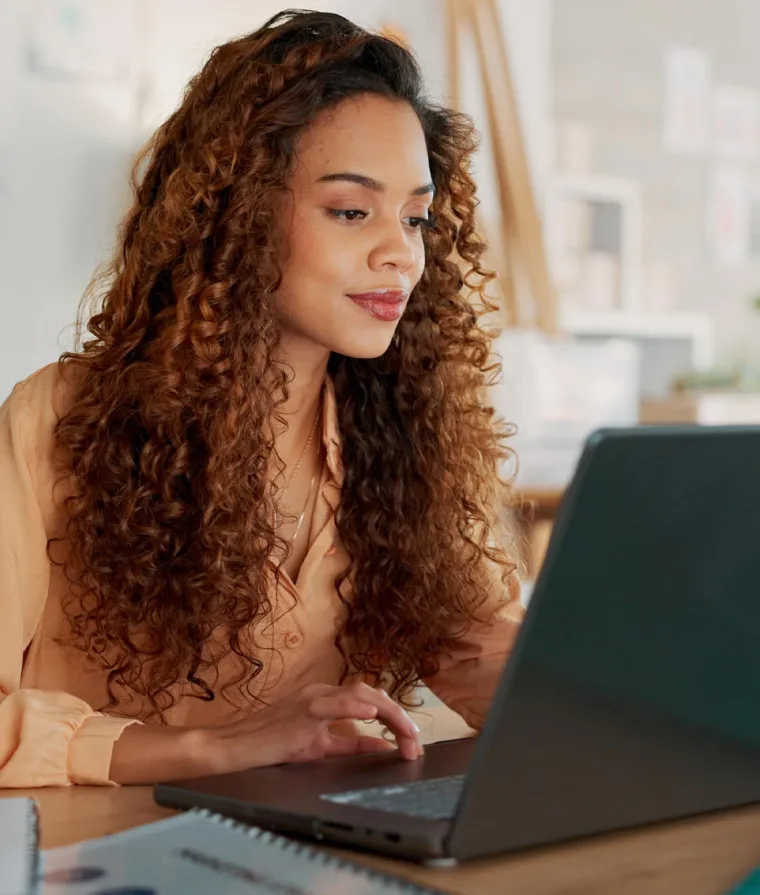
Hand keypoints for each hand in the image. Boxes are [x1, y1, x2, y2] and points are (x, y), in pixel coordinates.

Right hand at [206, 682, 423, 774]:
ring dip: (388, 714)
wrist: (236, 747)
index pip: (371, 701)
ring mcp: (313, 697)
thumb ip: (351, 744)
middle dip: (399, 717)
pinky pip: (333, 704)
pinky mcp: (302, 710)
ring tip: (407, 732)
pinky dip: (355, 706)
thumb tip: (381, 746)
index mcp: (327, 698)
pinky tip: (372, 713)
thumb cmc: (272, 745)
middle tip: (416, 742)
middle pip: (372, 694)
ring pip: (360, 695)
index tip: (411, 741)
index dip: (395, 718)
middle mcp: (323, 692)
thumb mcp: (320, 746)